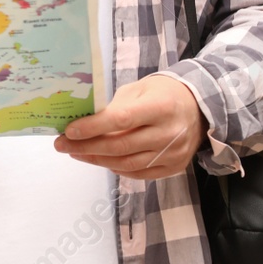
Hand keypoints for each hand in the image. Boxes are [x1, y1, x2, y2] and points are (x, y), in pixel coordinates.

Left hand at [54, 74, 209, 179]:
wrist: (200, 108)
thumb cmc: (163, 94)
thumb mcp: (139, 90)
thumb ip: (114, 107)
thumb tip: (83, 122)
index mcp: (161, 107)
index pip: (121, 120)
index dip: (93, 127)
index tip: (69, 131)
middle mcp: (170, 133)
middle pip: (121, 146)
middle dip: (86, 147)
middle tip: (62, 145)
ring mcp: (174, 153)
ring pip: (127, 164)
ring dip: (97, 160)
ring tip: (76, 153)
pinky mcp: (174, 167)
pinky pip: (139, 173)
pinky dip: (116, 168)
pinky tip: (100, 160)